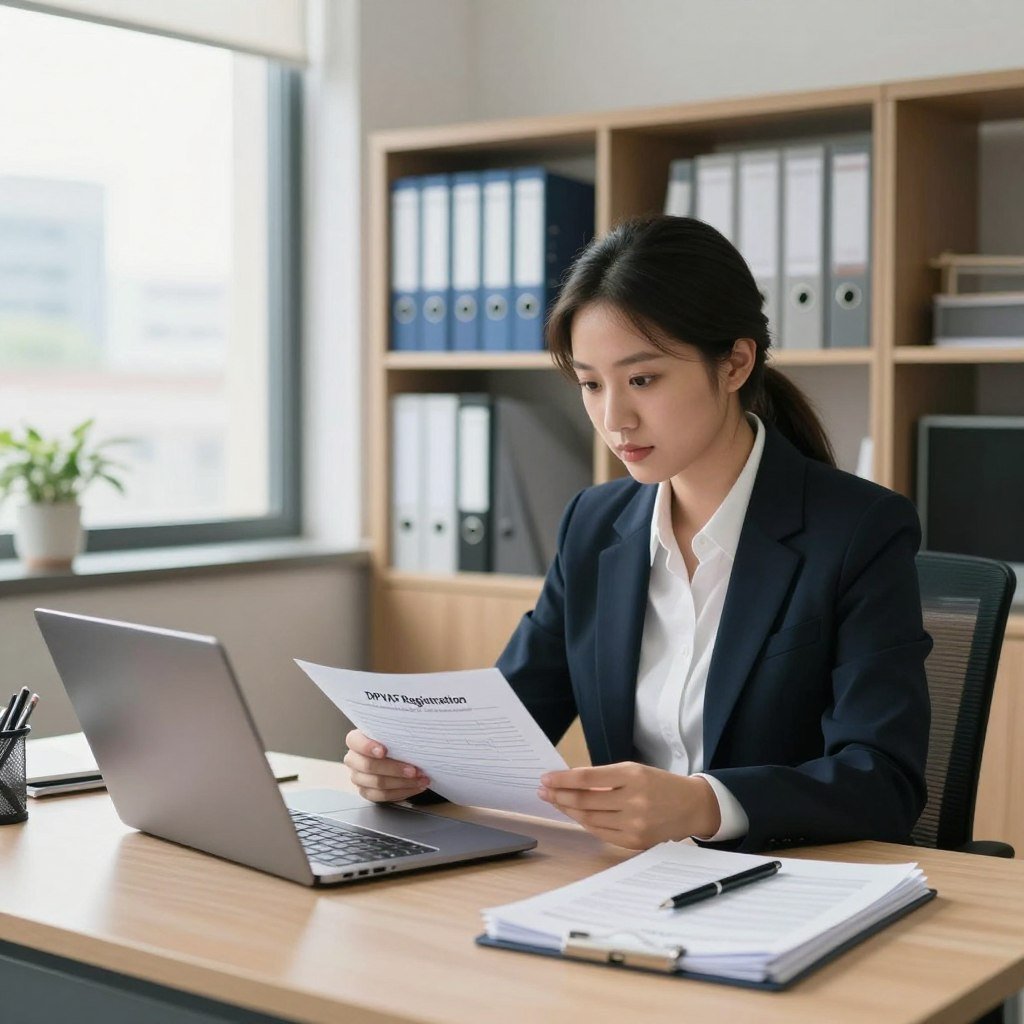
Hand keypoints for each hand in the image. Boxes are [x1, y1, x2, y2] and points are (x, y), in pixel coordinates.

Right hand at [343, 729, 430, 802]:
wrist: (390, 755)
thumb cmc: (392, 740)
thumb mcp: (392, 732)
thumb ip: (396, 732)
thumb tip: (413, 732)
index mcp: (355, 740)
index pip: (355, 741)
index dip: (368, 747)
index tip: (383, 751)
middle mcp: (353, 759)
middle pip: (369, 766)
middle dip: (395, 769)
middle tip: (414, 770)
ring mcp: (358, 777)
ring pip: (378, 783)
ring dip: (403, 782)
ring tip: (420, 779)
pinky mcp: (366, 791)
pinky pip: (383, 795)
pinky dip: (402, 791)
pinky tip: (415, 786)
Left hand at [538, 762, 720, 849]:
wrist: (692, 806)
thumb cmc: (660, 784)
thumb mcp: (635, 771)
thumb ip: (605, 777)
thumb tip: (569, 782)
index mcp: (633, 775)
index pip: (587, 778)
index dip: (562, 779)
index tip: (546, 778)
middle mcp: (634, 800)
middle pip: (584, 800)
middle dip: (558, 795)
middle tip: (543, 790)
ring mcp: (635, 824)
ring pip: (589, 818)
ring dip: (567, 810)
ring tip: (555, 801)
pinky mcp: (635, 841)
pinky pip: (601, 832)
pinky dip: (584, 823)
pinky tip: (574, 814)